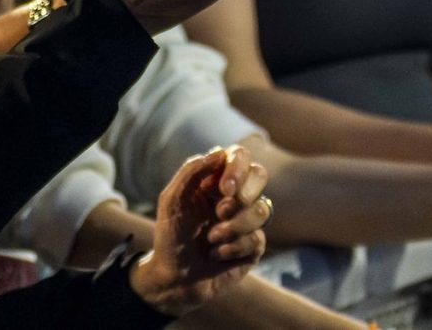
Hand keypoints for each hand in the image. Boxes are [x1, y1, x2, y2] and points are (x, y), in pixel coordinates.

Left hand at [130, 146, 270, 316]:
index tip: (224, 188)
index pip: (239, 156)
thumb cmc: (171, 236)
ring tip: (210, 239)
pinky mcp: (253, 246)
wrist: (174, 278)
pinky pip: (257, 239)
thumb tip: (220, 153)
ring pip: (261, 210)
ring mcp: (246, 221)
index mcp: (215, 180)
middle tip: (221, 211)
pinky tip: (216, 255)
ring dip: (233, 227)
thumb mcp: (172, 200)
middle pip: (259, 175)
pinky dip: (232, 248)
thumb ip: (192, 171)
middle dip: (244, 194)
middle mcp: (234, 196)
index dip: (237, 168)